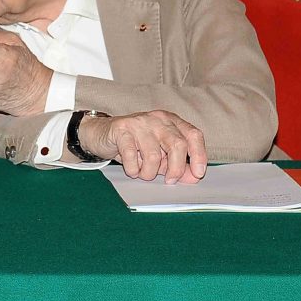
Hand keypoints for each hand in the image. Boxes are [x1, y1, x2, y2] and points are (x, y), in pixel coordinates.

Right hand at [79, 110, 207, 183]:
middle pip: (177, 145)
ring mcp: (139, 122)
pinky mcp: (121, 129)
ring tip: (142, 173)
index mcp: (171, 122)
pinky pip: (132, 156)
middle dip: (176, 168)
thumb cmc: (133, 146)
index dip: (199, 155)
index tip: (198, 173)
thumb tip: (194, 177)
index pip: (193, 135)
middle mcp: (158, 119)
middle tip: (169, 181)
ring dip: (148, 172)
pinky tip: (131, 168)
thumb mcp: (158, 156)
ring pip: (154, 155)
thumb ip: (176, 165)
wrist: (100, 134)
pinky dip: (132, 169)